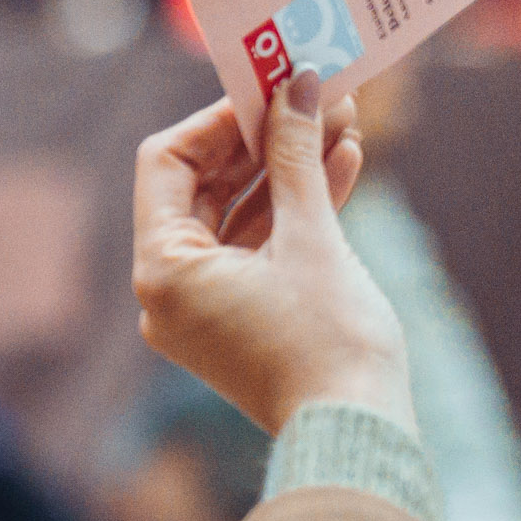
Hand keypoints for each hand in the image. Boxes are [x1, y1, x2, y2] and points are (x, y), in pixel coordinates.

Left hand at [130, 82, 406, 433]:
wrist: (358, 433)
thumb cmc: (329, 342)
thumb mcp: (312, 235)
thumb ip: (296, 156)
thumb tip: (298, 89)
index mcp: (162, 270)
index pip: (166, 163)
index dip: (217, 119)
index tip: (269, 87)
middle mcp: (168, 290)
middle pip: (202, 186)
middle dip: (262, 138)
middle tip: (313, 92)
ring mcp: (203, 306)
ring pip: (238, 214)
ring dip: (288, 166)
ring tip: (341, 118)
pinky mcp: (241, 316)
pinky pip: (258, 247)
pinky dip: (295, 209)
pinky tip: (343, 162)